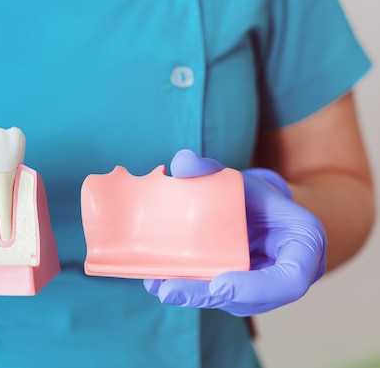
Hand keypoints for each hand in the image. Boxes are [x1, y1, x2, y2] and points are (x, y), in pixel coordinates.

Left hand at [144, 150, 325, 315]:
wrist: (260, 209)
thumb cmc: (255, 195)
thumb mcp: (238, 178)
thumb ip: (210, 169)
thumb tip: (181, 162)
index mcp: (303, 243)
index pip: (291, 279)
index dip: (257, 288)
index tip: (219, 285)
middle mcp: (290, 273)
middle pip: (254, 299)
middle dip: (210, 296)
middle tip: (170, 291)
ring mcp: (268, 288)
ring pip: (234, 302)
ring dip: (196, 297)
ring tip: (160, 287)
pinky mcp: (246, 293)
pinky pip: (221, 297)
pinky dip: (192, 292)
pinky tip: (161, 283)